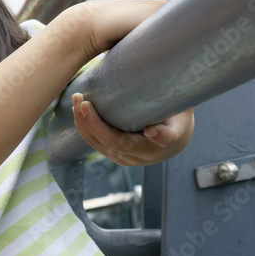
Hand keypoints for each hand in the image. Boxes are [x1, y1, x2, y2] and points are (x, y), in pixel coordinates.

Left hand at [72, 93, 194, 165]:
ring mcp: (123, 157)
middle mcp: (133, 158)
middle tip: (78, 97)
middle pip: (102, 142)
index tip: (87, 105)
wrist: (179, 133)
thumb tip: (150, 132)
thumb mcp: (180, 123)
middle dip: (85, 120)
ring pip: (96, 143)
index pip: (116, 141)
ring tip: (75, 100)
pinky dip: (85, 127)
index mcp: (148, 150)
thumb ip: (168, 132)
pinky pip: (96, 142)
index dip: (98, 125)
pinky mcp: (115, 153)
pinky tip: (78, 111)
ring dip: (81, 123)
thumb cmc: (179, 120)